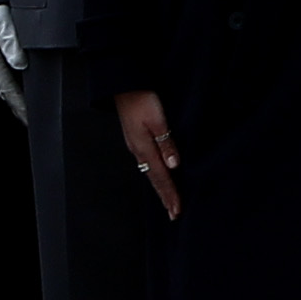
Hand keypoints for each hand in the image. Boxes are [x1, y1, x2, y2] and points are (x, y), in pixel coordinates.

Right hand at [0, 3, 27, 119]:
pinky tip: (18, 83)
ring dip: (15, 95)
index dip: (20, 105)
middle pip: (4, 90)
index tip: (31, 119)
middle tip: (33, 119)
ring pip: (2, 82)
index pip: (7, 89)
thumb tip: (21, 62)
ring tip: (28, 107)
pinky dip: (10, 83)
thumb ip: (10, 38)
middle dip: (18, 105)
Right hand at [114, 89, 180, 217]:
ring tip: (167, 201)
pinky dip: (154, 175)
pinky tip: (157, 176)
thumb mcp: (157, 118)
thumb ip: (166, 142)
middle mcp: (138, 151)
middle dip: (164, 197)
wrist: (123, 84)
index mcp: (144, 148)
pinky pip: (146, 163)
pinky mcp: (135, 139)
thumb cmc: (141, 98)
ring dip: (160, 188)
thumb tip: (173, 165)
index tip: (177, 210)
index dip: (170, 194)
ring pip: (150, 173)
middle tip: (173, 214)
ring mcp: (135, 145)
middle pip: (154, 179)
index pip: (161, 177)